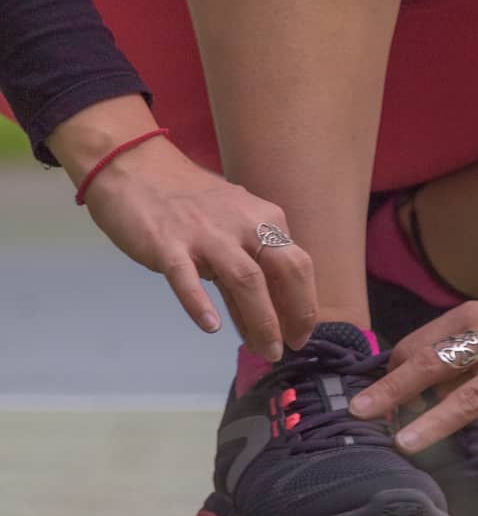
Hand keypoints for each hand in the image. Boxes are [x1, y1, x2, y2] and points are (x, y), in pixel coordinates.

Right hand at [50, 99, 317, 358]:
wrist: (134, 166)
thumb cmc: (188, 203)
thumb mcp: (231, 228)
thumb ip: (248, 268)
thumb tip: (266, 318)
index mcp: (266, 220)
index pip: (298, 266)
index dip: (305, 304)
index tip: (302, 335)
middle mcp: (244, 224)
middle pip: (284, 271)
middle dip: (294, 313)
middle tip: (289, 347)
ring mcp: (206, 233)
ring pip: (245, 279)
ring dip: (260, 319)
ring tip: (264, 349)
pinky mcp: (167, 243)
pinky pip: (186, 276)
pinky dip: (199, 302)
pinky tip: (210, 326)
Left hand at [351, 294, 477, 471]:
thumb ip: (455, 350)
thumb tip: (410, 387)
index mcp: (471, 319)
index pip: (419, 347)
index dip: (394, 374)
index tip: (374, 402)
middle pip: (435, 365)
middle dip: (394, 390)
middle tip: (360, 412)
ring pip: (472, 396)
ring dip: (437, 420)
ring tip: (405, 443)